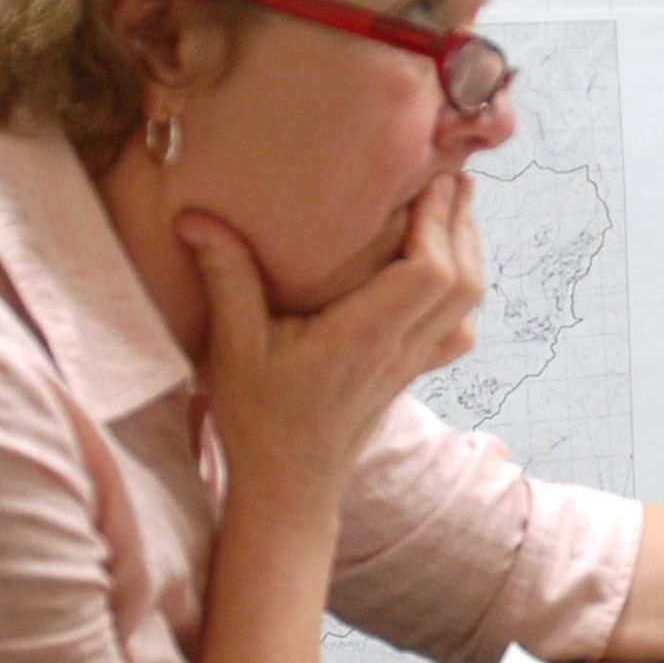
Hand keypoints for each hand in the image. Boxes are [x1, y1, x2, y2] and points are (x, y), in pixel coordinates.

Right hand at [181, 175, 484, 511]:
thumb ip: (225, 280)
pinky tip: (444, 269)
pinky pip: (457, 331)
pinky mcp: (409, 374)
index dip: (438, 223)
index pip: (429, 276)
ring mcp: (409, 365)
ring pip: (468, 304)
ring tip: (451, 206)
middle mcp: (396, 350)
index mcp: (362, 337)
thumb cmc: (258, 420)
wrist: (288, 488)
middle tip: (449, 174)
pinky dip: (463, 294)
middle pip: (462, 281)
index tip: (430, 179)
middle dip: (461, 223)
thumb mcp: (233, 349)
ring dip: (468, 251)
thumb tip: (195, 218)